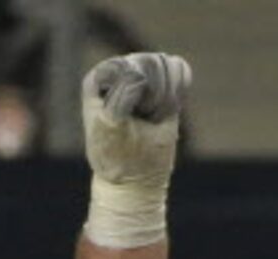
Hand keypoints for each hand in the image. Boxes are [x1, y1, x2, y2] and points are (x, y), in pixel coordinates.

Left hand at [80, 52, 189, 248]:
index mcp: (98, 80)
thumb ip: (122, 96)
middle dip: (154, 95)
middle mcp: (118, 70)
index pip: (126, 67)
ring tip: (152, 117)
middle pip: (149, 62)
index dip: (136, 91)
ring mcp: (141, 72)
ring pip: (166, 63)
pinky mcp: (161, 79)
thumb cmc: (117, 156)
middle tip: (143, 120)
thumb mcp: (111, 128)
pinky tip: (165, 110)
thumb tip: (141, 74)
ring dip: (166, 97)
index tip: (129, 117)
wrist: (135, 177)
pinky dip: (178, 91)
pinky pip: (179, 68)